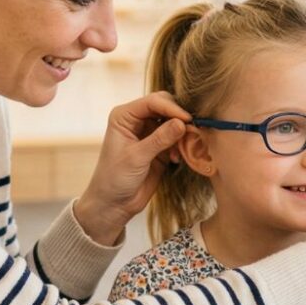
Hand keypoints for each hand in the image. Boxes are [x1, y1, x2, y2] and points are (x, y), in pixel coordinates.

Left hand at [75, 92, 189, 244]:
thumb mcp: (136, 157)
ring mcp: (149, 133)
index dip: (172, 108)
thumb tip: (182, 123)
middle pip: (166, 106)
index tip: (187, 120)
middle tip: (192, 130)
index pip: (153, 101)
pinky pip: (177, 138)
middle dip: (179, 117)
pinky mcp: (160, 147)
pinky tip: (176, 159)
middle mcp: (137, 120)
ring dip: (182, 132)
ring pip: (174, 122)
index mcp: (124, 116)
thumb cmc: (115, 178)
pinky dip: (181, 145)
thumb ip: (159, 139)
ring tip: (185, 147)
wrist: (114, 203)